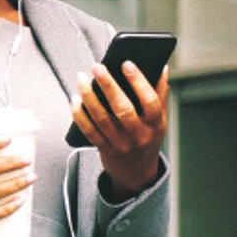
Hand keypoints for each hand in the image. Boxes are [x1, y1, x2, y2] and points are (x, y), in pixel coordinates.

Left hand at [71, 62, 168, 200]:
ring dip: (89, 96)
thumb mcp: (160, 120)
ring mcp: (120, 144)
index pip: (150, 101)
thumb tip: (161, 67)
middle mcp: (138, 136)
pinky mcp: (104, 149)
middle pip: (123, 109)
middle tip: (97, 67)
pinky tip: (75, 99)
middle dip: (108, 86)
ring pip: (101, 118)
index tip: (126, 63)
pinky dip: (79, 114)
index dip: (139, 82)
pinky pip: (89, 130)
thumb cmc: (148, 138)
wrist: (137, 173)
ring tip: (82, 78)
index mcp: (155, 125)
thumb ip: (160, 94)